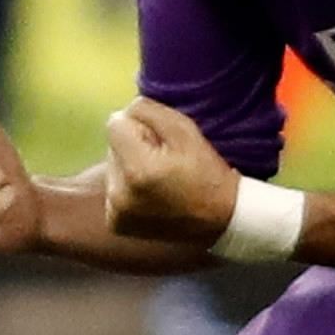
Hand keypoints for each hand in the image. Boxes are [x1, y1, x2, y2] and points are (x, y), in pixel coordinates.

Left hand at [103, 97, 238, 244]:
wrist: (222, 220)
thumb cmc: (206, 171)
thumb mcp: (185, 130)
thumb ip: (148, 110)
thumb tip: (124, 113)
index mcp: (137, 169)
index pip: (114, 124)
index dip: (139, 126)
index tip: (161, 141)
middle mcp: (120, 195)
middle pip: (112, 146)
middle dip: (134, 147)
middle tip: (165, 162)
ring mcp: (116, 213)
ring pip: (112, 168)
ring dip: (130, 167)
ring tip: (161, 180)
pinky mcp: (116, 223)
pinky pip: (113, 190)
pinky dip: (129, 189)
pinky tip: (152, 196)